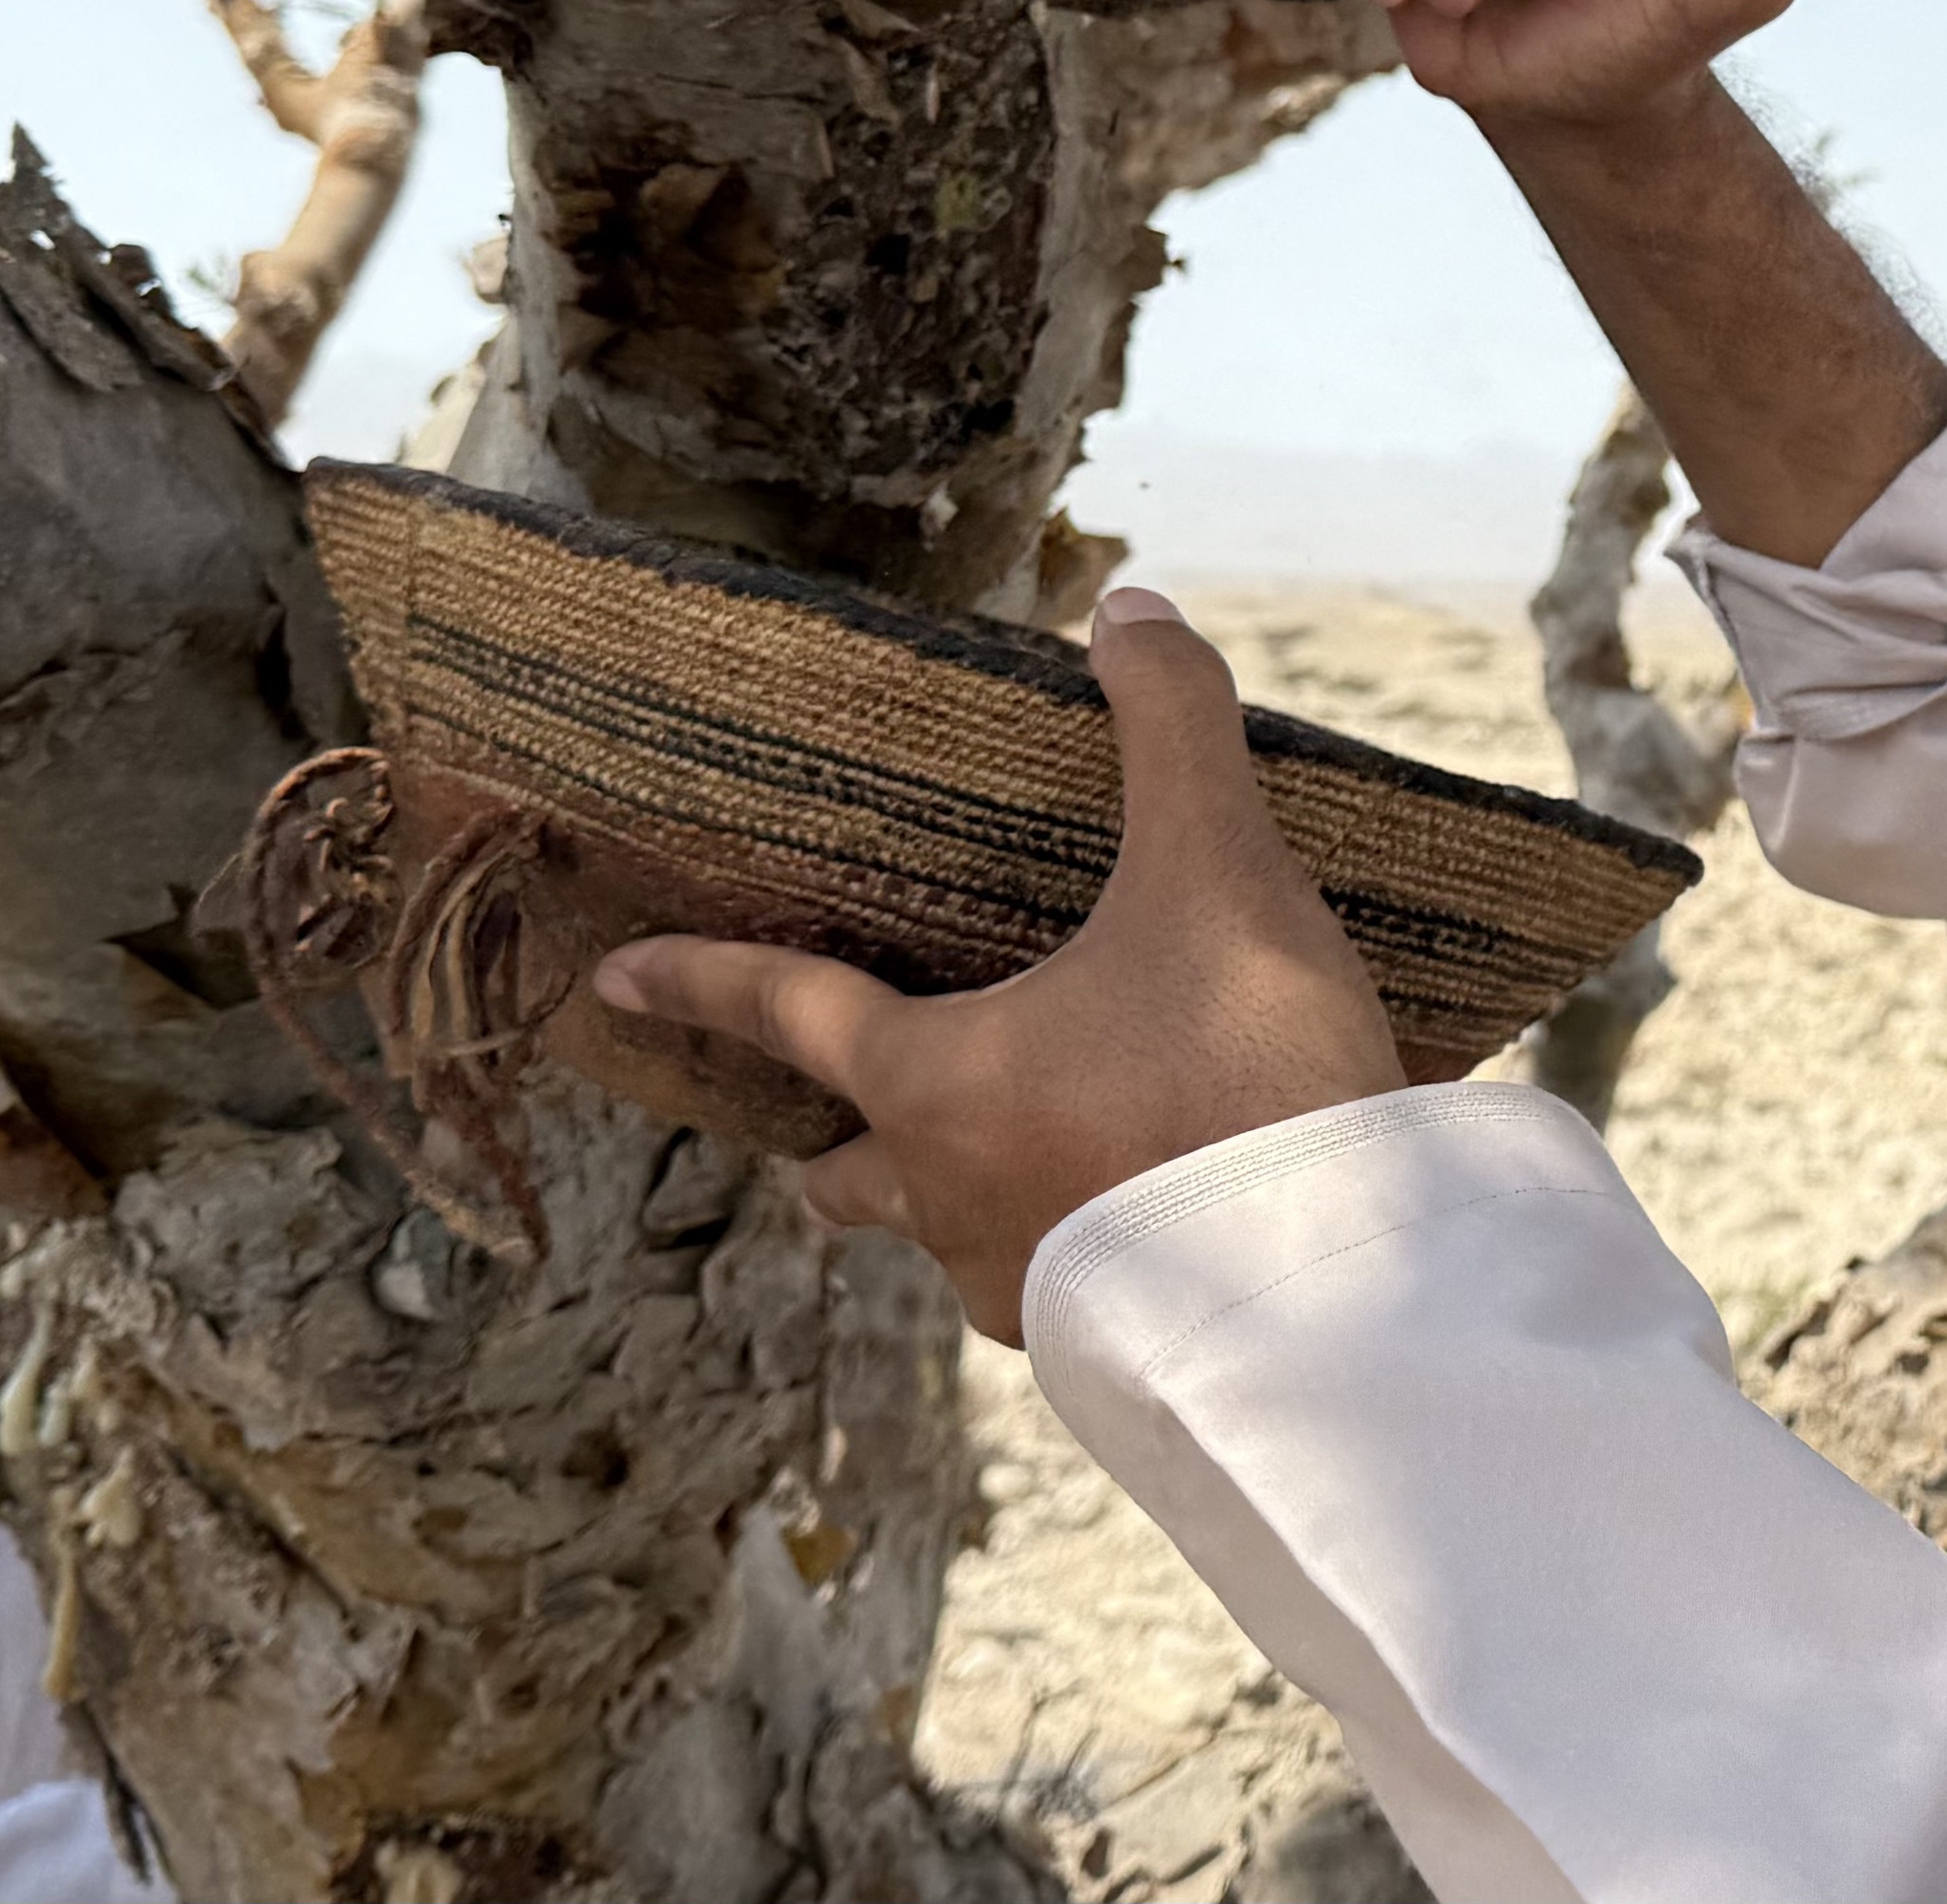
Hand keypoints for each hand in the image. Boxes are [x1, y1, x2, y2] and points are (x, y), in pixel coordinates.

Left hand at [589, 590, 1405, 1342]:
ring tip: (1027, 1160)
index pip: (790, 1012)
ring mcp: (1022, 1284)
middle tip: (846, 1122)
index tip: (615, 984)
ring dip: (958, 1200)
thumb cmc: (1240, 1063)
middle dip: (835, 1148)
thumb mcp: (1215, 866)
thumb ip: (1172, 728)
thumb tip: (1126, 605)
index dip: (702, 983)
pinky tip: (1130, 1221)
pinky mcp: (1107, 1345)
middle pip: (846, 1176)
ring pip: (944, 1240)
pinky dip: (1067, 1249)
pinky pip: (1050, 1290)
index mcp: (936, 1077)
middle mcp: (947, 1194)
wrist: (1326, 1265)